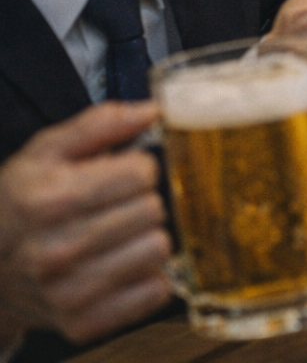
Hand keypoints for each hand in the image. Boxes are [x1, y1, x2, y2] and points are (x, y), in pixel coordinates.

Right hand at [0, 103, 171, 345]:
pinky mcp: (83, 323)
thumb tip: (154, 109)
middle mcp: (56, 250)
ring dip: (147, 238)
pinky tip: (120, 265)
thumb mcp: (46, 151)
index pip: (142, 173)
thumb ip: (101, 123)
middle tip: (118, 206)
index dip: (139, 168)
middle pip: (154, 210)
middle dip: (143, 201)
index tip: (122, 174)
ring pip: (160, 249)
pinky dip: (147, 276)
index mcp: (48, 200)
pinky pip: (155, 291)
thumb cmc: (21, 202)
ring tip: (118, 236)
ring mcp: (68, 292)